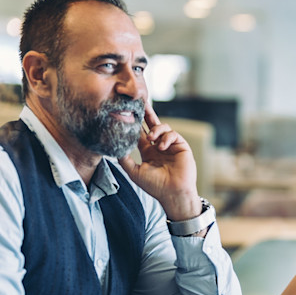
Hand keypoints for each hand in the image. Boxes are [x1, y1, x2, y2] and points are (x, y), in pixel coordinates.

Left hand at [117, 104, 199, 219]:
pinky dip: (166, 137)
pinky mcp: (181, 145)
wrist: (173, 193)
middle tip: (141, 101)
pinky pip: (173, 134)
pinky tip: (161, 146)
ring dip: (156, 130)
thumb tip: (114, 146)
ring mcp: (170, 145)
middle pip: (152, 124)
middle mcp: (159, 146)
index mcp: (148, 151)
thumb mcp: (134, 172)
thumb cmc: (154, 186)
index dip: (135, 123)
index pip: (140, 133)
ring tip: (152, 139)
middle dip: (146, 113)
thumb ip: (124, 158)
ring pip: (163, 127)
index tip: (128, 113)